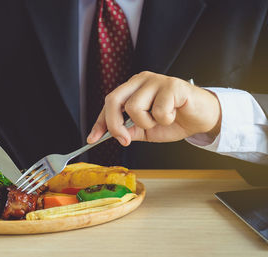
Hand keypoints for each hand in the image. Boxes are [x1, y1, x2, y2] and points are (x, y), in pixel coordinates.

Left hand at [87, 71, 221, 145]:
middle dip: (114, 124)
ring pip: (134, 107)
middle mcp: (141, 81)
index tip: (92, 139)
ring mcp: (156, 80)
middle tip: (125, 139)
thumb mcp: (146, 130)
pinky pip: (158, 110)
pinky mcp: (172, 85)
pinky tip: (174, 114)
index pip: (109, 104)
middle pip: (113, 99)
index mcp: (133, 89)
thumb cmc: (174, 119)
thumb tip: (111, 136)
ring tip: (161, 120)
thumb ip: (129, 130)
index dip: (100, 122)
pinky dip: (165, 120)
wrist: (202, 117)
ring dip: (147, 123)